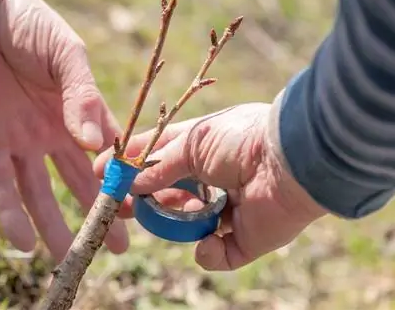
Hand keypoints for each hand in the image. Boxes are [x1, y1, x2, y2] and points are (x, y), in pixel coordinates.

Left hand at [0, 0, 127, 260]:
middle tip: (116, 244)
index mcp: (79, 113)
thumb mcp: (67, 56)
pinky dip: (9, 212)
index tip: (138, 209)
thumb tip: (98, 144)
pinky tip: (22, 242)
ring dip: (54, 225)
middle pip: (77, 183)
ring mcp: (22, 140)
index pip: (105, 156)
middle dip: (97, 213)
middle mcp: (53, 133)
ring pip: (39, 192)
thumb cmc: (30, 24)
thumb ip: (84, 97)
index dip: (120, 184)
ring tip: (70, 256)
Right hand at [94, 103, 327, 269]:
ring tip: (167, 216)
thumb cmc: (240, 140)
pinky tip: (208, 240)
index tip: (103, 173)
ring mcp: (228, 211)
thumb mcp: (192, 142)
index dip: (131, 166)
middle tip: (119, 208)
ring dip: (174, 224)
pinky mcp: (244, 239)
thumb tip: (133, 184)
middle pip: (168, 195)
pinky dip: (209, 251)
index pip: (157, 157)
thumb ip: (160, 165)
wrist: (291, 161)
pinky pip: (216, 254)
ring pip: (187, 226)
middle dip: (144, 202)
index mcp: (202, 149)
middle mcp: (213, 179)